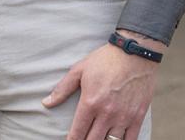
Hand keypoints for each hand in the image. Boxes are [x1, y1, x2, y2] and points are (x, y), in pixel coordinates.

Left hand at [43, 38, 160, 139]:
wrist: (135, 53)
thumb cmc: (105, 60)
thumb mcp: (79, 70)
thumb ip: (62, 89)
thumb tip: (46, 103)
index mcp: (90, 102)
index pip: (77, 132)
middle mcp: (107, 113)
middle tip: (82, 139)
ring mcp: (123, 117)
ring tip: (97, 138)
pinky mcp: (137, 117)